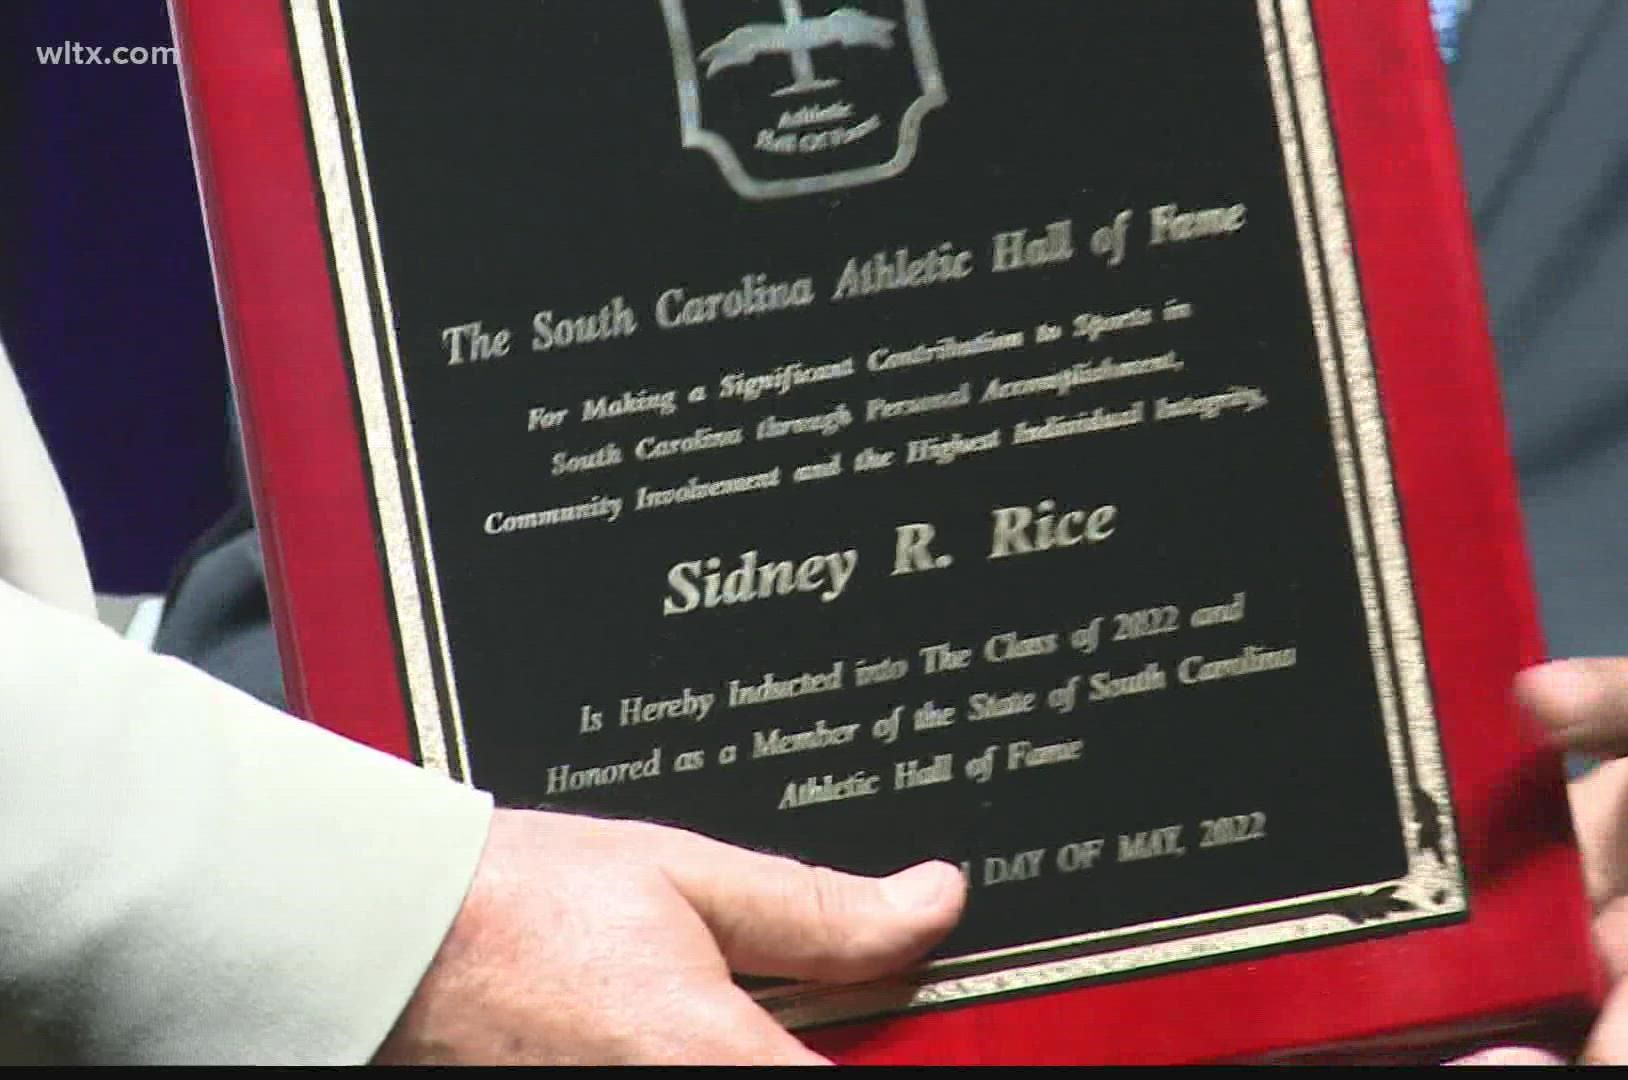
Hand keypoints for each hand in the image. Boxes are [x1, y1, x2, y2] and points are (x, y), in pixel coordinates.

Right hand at [374, 809, 966, 1063]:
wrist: (382, 940)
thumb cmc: (511, 907)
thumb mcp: (684, 873)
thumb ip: (821, 907)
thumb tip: (929, 902)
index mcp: (713, 1060)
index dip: (903, 1053)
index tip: (906, 1026)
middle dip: (810, 1044)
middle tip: (803, 1011)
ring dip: (765, 1057)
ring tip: (738, 1016)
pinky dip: (703, 1063)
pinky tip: (675, 1033)